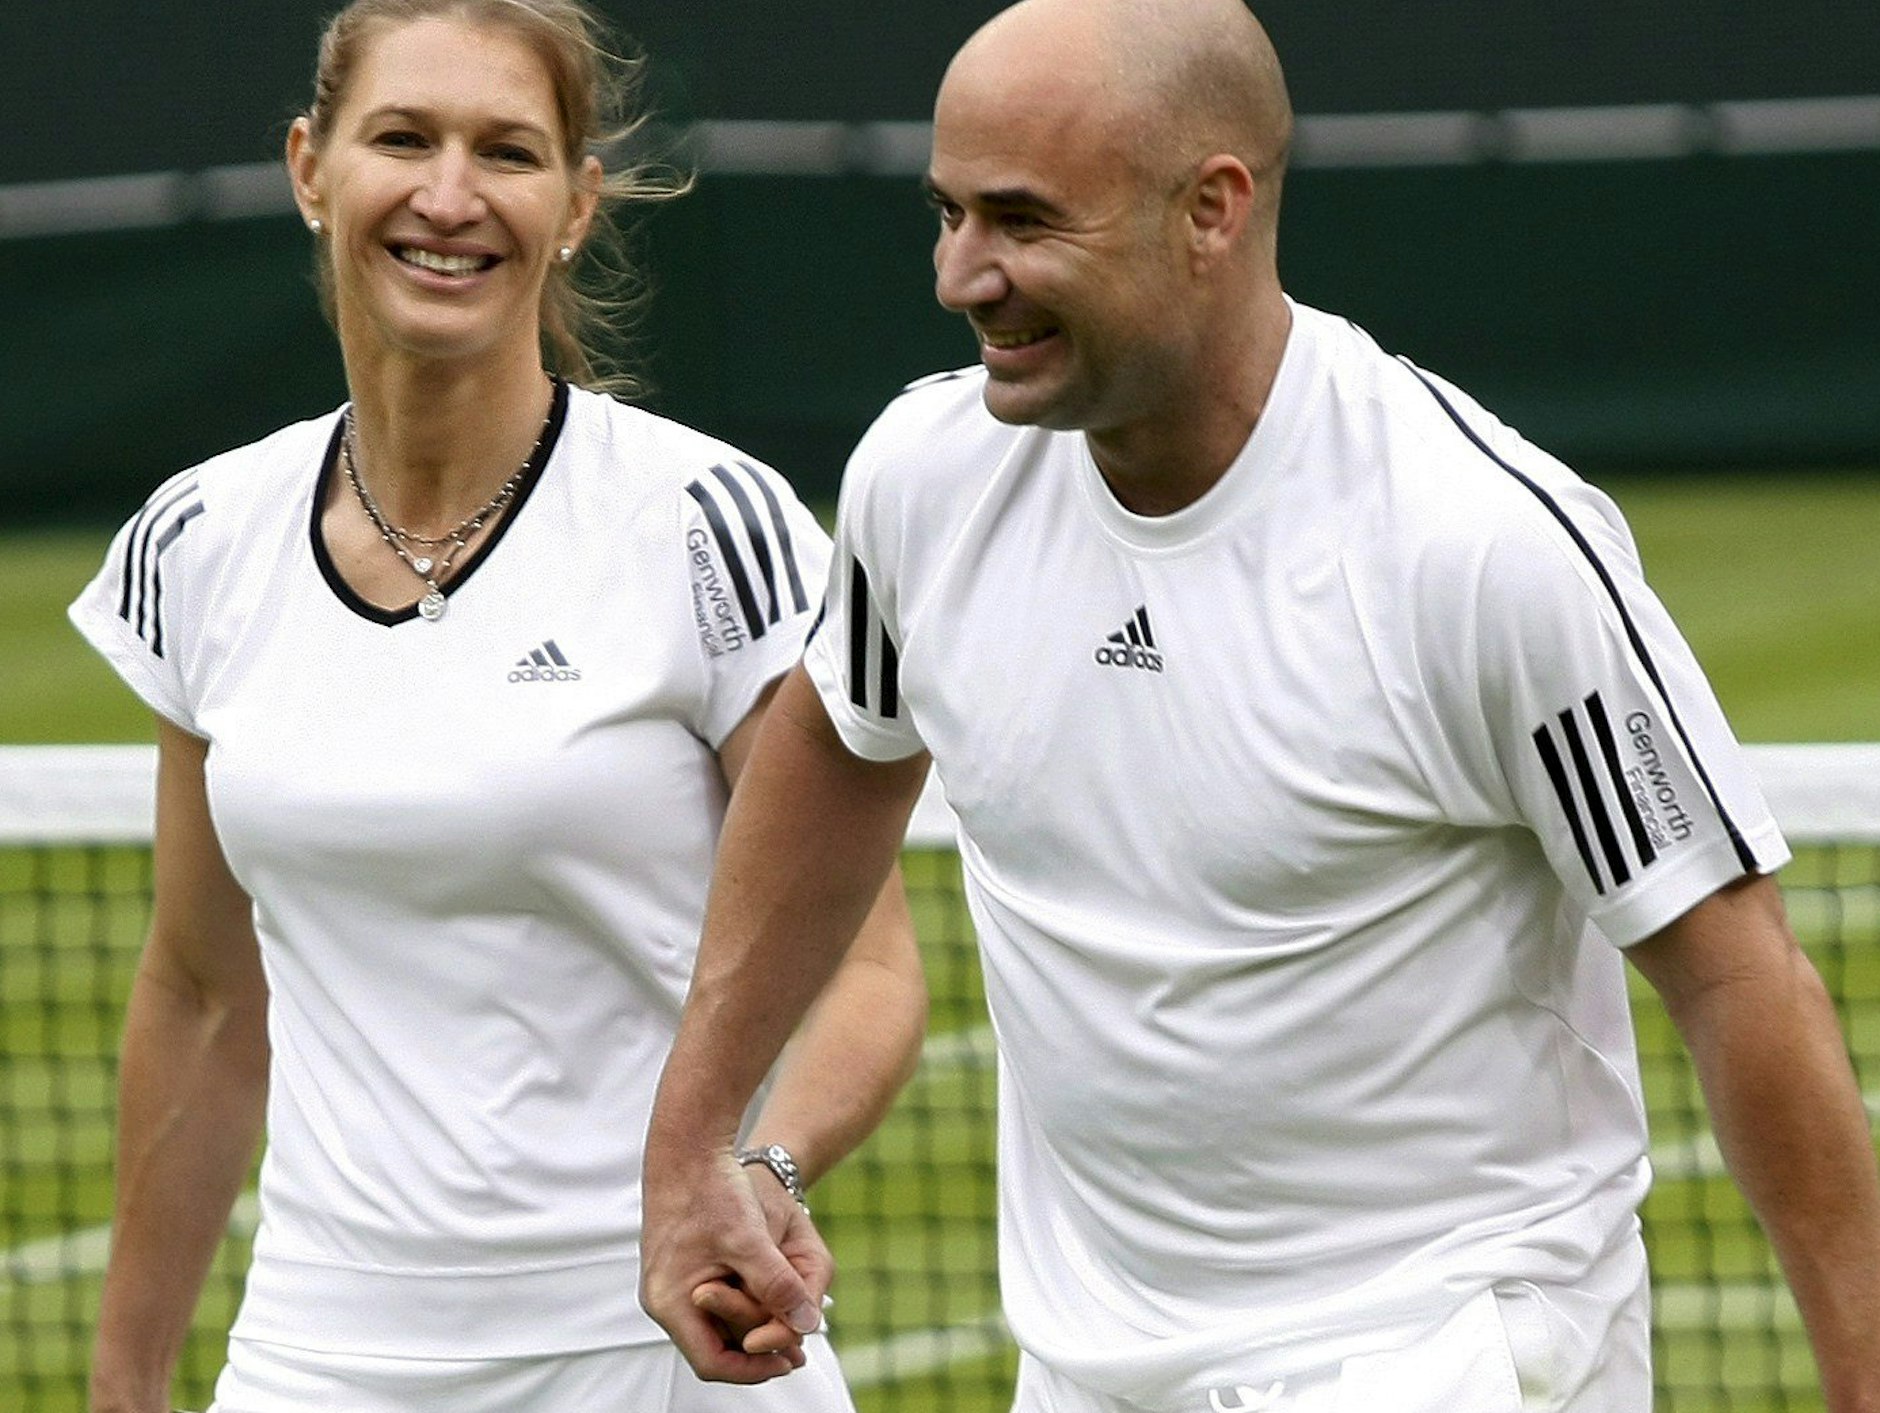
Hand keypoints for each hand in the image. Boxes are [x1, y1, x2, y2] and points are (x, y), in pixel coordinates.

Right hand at [641, 1149, 826, 1382]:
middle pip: (713, 1346)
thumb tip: (807, 1325)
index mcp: (671, 1302)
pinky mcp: (682, 1266)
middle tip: (797, 1351)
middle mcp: (665, 1298)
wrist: (687, 1146)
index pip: (713, 1363)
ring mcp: (671, 1282)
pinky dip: (742, 1305)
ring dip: (751, 1326)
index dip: (754, 1370)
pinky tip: (771, 1298)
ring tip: (790, 1324)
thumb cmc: (711, 1190)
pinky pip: (712, 1302)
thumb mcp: (750, 1240)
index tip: (789, 1361)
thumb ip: (777, 1286)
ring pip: (715, 1323)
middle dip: (756, 1351)